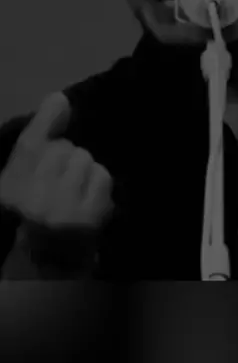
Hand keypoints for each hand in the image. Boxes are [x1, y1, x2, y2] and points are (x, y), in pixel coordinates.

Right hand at [0, 92, 113, 230]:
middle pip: (63, 149)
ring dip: (83, 170)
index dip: (48, 118)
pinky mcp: (89, 218)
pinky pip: (101, 176)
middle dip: (65, 158)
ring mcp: (64, 209)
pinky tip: (88, 199)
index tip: (59, 100)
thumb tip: (60, 98)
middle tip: (59, 180)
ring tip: (74, 190)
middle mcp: (34, 198)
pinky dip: (98, 183)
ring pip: (84, 159)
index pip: (31, 145)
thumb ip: (40, 135)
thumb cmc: (33, 213)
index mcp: (11, 187)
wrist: (50, 264)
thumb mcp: (23, 176)